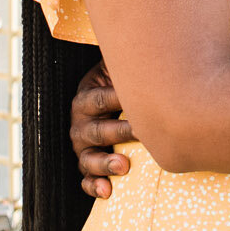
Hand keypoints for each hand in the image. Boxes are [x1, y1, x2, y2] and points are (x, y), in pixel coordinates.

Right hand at [70, 59, 134, 198]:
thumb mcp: (119, 69)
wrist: (114, 105)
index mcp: (86, 95)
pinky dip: (94, 186)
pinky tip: (107, 191)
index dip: (118, 100)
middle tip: (142, 132)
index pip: (100, 99)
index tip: (138, 101)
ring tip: (124, 167)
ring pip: (87, 157)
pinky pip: (85, 180)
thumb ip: (129, 60)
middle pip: (97, 129)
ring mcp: (82, 146)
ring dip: (104, 163)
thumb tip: (150, 39)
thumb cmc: (124, 84)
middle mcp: (79, 121)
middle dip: (119, 132)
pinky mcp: (87, 166)